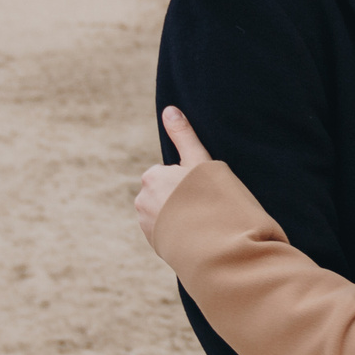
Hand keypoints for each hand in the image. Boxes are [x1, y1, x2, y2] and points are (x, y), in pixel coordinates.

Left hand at [135, 106, 211, 243]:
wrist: (211, 245)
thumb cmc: (208, 198)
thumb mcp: (199, 161)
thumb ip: (183, 135)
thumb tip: (169, 109)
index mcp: (152, 176)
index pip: (171, 173)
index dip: (191, 180)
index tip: (204, 190)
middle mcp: (142, 199)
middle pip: (166, 192)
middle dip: (181, 198)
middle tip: (205, 206)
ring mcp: (146, 223)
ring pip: (165, 212)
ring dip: (179, 216)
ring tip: (200, 223)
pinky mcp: (153, 242)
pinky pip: (166, 230)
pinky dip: (177, 232)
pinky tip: (194, 235)